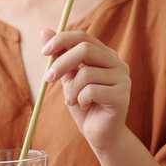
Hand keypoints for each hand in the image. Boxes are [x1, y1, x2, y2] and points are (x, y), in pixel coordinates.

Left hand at [41, 29, 130, 150]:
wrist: (100, 134)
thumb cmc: (84, 105)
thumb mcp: (68, 78)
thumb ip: (60, 56)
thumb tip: (44, 31)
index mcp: (105, 55)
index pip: (83, 37)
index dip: (61, 40)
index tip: (43, 52)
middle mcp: (117, 63)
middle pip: (85, 49)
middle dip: (61, 63)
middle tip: (48, 79)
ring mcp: (122, 79)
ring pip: (86, 74)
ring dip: (71, 90)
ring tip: (72, 101)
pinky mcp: (122, 96)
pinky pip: (91, 91)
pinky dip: (81, 100)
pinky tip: (86, 107)